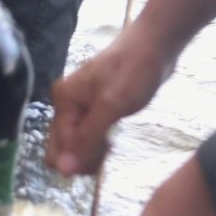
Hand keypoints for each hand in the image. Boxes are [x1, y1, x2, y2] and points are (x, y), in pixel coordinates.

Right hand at [49, 20, 175, 177]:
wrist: (154, 45)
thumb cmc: (133, 72)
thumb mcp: (111, 106)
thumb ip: (86, 138)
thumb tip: (63, 170)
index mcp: (64, 100)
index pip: (61, 146)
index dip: (79, 160)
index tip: (101, 164)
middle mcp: (66, 103)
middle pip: (62, 145)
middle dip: (81, 158)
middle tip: (105, 156)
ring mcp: (81, 105)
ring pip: (76, 141)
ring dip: (90, 152)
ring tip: (110, 149)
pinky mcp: (96, 106)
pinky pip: (88, 133)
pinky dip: (97, 143)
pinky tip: (110, 144)